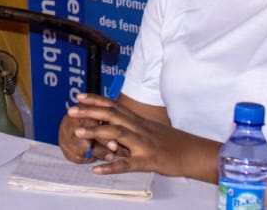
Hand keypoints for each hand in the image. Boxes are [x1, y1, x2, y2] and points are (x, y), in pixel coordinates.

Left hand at [65, 93, 215, 179]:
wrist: (195, 153)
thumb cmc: (173, 143)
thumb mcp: (151, 131)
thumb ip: (133, 129)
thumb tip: (114, 133)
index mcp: (139, 121)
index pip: (114, 106)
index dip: (96, 99)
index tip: (79, 95)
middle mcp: (139, 128)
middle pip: (112, 115)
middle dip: (90, 111)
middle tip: (70, 110)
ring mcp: (143, 144)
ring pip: (117, 134)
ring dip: (96, 132)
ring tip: (77, 133)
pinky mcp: (148, 161)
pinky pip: (127, 164)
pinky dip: (111, 167)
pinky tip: (96, 170)